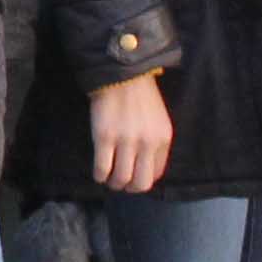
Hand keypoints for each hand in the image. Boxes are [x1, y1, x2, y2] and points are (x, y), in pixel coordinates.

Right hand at [87, 72, 172, 195]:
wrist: (120, 74)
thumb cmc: (140, 96)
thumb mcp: (159, 121)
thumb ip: (156, 144)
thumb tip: (144, 168)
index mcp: (163, 139)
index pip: (156, 175)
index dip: (143, 180)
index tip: (133, 177)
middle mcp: (146, 143)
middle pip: (140, 183)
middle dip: (129, 188)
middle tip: (121, 182)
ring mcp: (125, 141)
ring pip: (120, 179)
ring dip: (113, 183)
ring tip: (108, 177)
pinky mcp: (104, 138)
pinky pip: (102, 169)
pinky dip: (99, 176)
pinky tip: (99, 172)